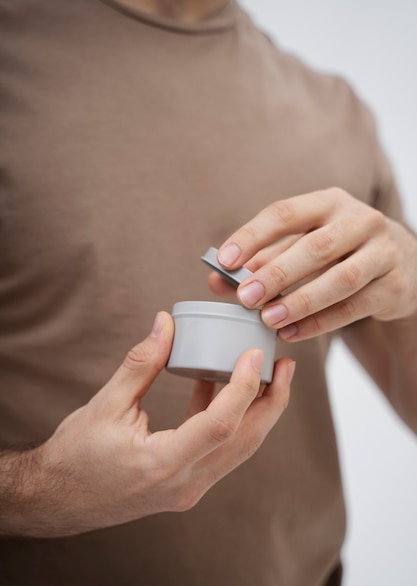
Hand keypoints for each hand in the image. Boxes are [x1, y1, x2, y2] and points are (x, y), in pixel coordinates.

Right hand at [2, 312, 294, 537]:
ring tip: (267, 374)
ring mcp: (188, 489)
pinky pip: (219, 450)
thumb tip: (165, 323)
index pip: (220, 425)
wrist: (58, 500)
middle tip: (284, 365)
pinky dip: (228, 419)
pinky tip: (220, 386)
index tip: (256, 354)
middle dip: (271, 402)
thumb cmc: (75, 455)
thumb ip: (141, 364)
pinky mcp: (186, 484)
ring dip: (256, 411)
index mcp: (162, 465)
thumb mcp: (105, 405)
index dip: (244, 386)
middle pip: (244, 441)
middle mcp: (184, 483)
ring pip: (238, 449)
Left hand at [212, 188, 416, 340]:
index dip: (253, 236)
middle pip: (316, 247)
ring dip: (300, 302)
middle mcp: (360, 220)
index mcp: (330, 203)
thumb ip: (262, 261)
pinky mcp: (393, 286)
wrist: (399, 265)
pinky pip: (353, 307)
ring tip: (268, 320)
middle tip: (245, 298)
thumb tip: (217, 280)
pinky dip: (319, 323)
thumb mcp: (301, 247)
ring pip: (340, 280)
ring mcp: (382, 252)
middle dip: (276, 273)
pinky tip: (291, 333)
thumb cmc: (339, 253)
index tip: (224, 261)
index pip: (286, 213)